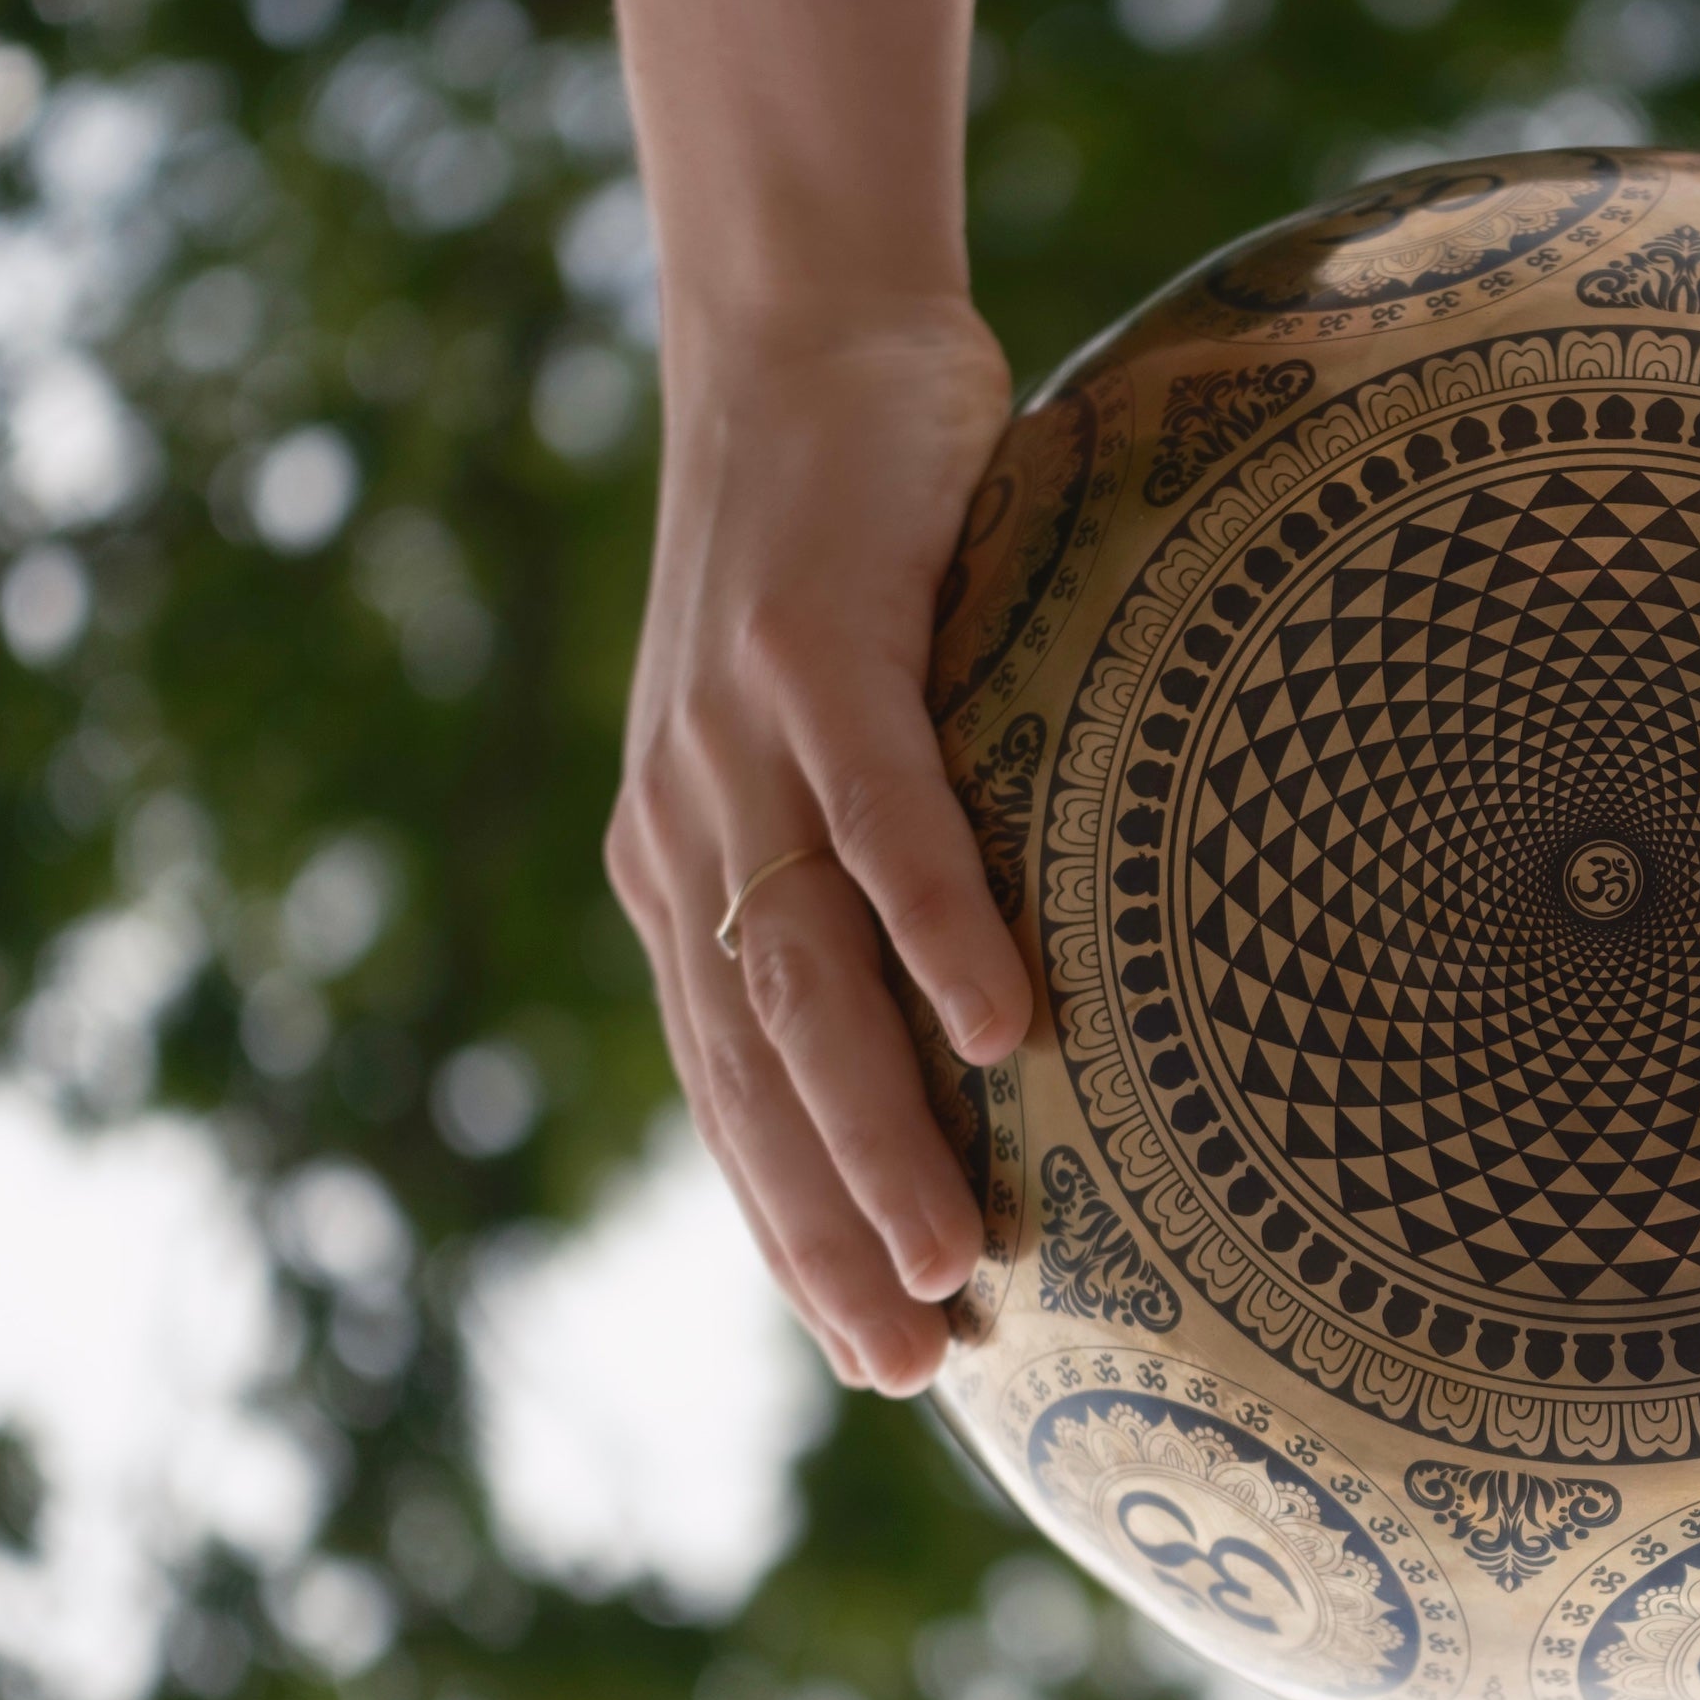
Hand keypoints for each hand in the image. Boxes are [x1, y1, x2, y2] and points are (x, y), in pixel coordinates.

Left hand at [606, 310, 1030, 1396]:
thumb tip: (1014, 1001)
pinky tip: (1006, 1027)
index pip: (732, 1091)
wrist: (802, 336)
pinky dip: (937, 927)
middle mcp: (685, 829)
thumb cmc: (862, 546)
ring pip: (802, 978)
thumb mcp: (849, 728)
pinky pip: (882, 817)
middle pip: (756, 1073)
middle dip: (827, 1233)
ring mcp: (734, 743)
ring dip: (878, 1129)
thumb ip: (885, 860)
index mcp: (687, 868)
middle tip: (912, 1364)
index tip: (877, 1357)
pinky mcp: (810, 650)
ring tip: (957, 1253)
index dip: (792, 1231)